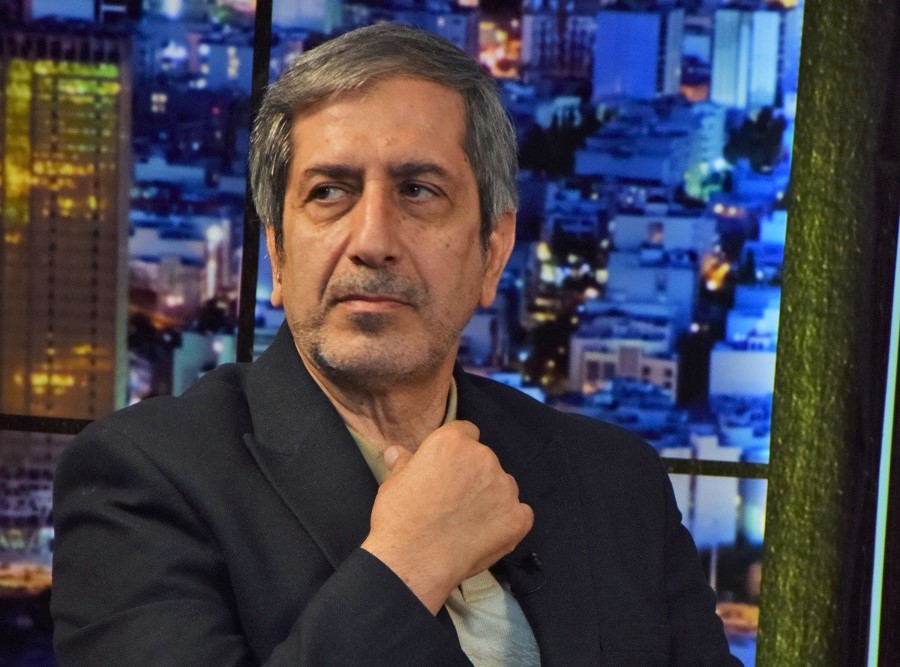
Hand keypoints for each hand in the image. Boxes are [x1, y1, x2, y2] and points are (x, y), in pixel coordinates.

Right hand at [360, 420, 533, 613]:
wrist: (412, 560)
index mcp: (453, 442)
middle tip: (454, 501)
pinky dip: (507, 522)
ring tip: (468, 522)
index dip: (456, 452)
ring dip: (491, 498)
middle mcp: (484, 457)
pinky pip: (519, 514)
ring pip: (503, 486)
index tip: (448, 469)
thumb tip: (397, 452)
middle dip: (473, 476)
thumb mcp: (393, 482)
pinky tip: (486, 535)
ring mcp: (504, 488)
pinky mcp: (517, 518)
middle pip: (485, 460)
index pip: (465, 433)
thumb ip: (404, 462)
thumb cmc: (398, 517)